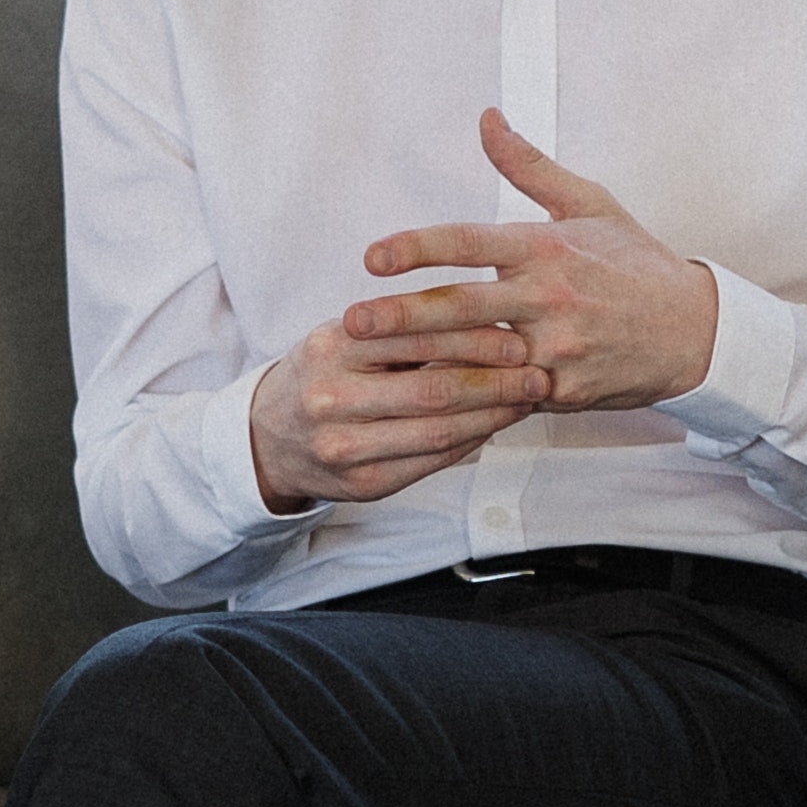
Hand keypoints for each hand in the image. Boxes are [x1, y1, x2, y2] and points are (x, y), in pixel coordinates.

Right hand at [250, 301, 544, 506]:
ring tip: (527, 401)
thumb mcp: (346, 339)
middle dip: (495, 382)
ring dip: (493, 416)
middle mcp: (334, 398)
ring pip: (438, 431)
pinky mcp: (364, 483)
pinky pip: (432, 461)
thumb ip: (401, 331)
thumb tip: (487, 324)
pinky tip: (497, 427)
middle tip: (537, 374)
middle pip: (433, 389)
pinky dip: (472, 442)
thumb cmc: (324, 375)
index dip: (473, 339)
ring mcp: (347, 446)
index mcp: (332, 347)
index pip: (416, 337)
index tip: (516, 338)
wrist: (269, 436)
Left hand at [336, 112, 727, 421]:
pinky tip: (425, 403)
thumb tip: (488, 119)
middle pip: (462, 306)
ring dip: (421, 363)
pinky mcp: (564, 388)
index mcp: (547, 246)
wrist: (697, 331)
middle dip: (401, 316)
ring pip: (477, 357)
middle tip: (353, 321)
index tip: (374, 257)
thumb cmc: (639, 266)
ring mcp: (557, 347)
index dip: (417, 248)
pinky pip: (506, 394)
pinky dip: (467, 399)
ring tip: (372, 366)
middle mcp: (550, 296)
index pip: (470, 242)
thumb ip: (528, 165)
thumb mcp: (589, 203)